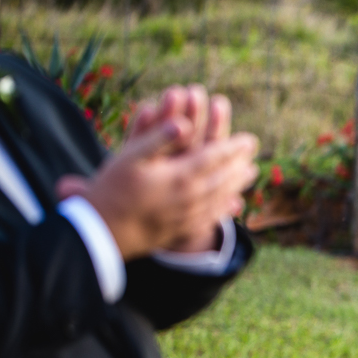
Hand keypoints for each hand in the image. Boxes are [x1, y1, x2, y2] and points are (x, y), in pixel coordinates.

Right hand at [56, 86, 256, 259]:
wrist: (103, 233)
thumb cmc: (112, 189)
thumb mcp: (130, 157)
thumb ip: (159, 139)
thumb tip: (184, 123)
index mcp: (182, 177)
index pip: (216, 158)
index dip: (234, 148)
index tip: (249, 139)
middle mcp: (192, 198)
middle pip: (225, 178)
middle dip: (241, 164)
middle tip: (253, 153)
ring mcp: (189, 217)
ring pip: (223, 198)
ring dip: (238, 184)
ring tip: (250, 173)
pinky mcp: (183, 231)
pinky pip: (213, 218)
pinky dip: (227, 208)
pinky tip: (233, 205)